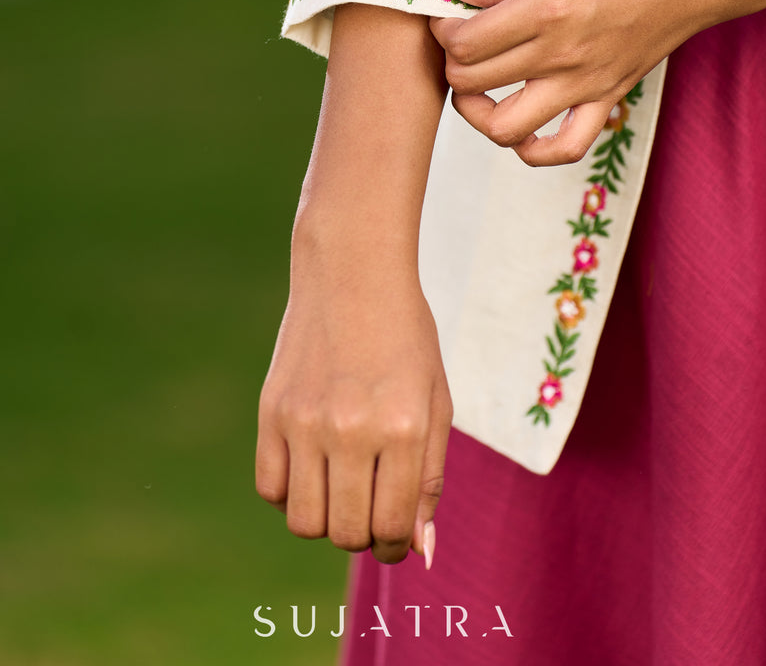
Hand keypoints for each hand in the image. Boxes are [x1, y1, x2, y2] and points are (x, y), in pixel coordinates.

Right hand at [255, 240, 451, 565]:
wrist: (353, 274)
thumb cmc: (405, 339)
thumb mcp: (436, 402)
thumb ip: (429, 478)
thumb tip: (420, 550)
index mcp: (403, 427)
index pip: (391, 528)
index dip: (395, 544)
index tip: (395, 534)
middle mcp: (351, 428)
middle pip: (346, 533)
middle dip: (363, 536)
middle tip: (370, 509)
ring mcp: (305, 420)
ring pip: (304, 521)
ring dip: (326, 519)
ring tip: (341, 487)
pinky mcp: (271, 410)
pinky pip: (270, 488)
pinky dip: (290, 493)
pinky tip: (311, 465)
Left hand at [423, 0, 765, 165]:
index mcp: (547, 9)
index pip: (464, 41)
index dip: (441, 28)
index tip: (447, 12)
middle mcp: (563, 55)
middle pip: (473, 82)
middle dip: (450, 62)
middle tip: (458, 40)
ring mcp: (585, 85)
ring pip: (506, 130)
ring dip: (478, 114)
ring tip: (478, 86)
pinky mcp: (606, 100)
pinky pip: (565, 149)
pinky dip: (534, 148)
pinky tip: (522, 124)